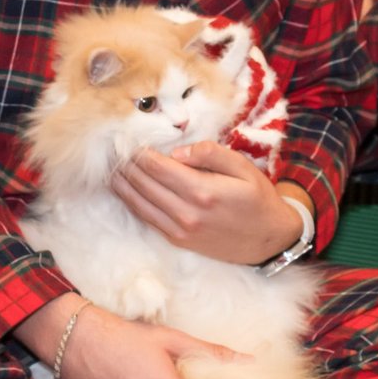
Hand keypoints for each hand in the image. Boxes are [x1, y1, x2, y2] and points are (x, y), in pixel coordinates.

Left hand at [111, 142, 305, 264]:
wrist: (268, 240)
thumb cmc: (257, 199)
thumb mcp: (243, 168)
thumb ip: (211, 154)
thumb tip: (177, 152)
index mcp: (202, 191)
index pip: (157, 167)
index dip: (137, 152)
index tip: (125, 139)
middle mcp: (186, 213)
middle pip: (143, 184)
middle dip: (125, 165)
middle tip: (111, 149)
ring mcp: (179, 230)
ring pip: (138, 203)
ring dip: (121, 184)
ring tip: (109, 167)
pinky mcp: (177, 240)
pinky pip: (146, 218)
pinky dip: (131, 202)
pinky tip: (122, 189)